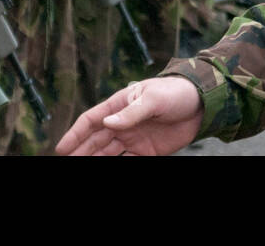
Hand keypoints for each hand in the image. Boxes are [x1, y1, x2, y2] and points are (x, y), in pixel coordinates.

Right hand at [56, 77, 202, 155]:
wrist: (202, 104)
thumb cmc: (176, 93)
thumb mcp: (153, 99)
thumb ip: (132, 113)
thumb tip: (108, 125)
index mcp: (119, 105)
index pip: (91, 121)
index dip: (74, 134)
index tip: (61, 149)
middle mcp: (122, 123)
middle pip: (94, 141)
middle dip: (79, 152)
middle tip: (65, 163)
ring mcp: (133, 138)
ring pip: (106, 153)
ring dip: (93, 161)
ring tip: (80, 169)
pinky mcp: (147, 152)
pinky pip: (127, 163)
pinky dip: (115, 167)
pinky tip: (104, 170)